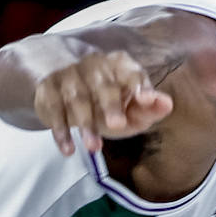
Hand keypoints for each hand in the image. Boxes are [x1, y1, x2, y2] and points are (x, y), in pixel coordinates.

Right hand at [33, 49, 172, 155]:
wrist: (54, 76)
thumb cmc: (101, 97)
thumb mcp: (125, 103)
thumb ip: (147, 108)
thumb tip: (167, 105)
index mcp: (118, 65)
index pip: (131, 73)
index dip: (140, 86)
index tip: (148, 100)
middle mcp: (93, 66)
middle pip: (103, 85)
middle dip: (110, 105)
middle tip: (118, 126)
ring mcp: (68, 77)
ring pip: (77, 100)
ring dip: (85, 125)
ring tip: (93, 148)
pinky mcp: (48, 91)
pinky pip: (54, 112)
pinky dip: (60, 132)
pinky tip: (68, 150)